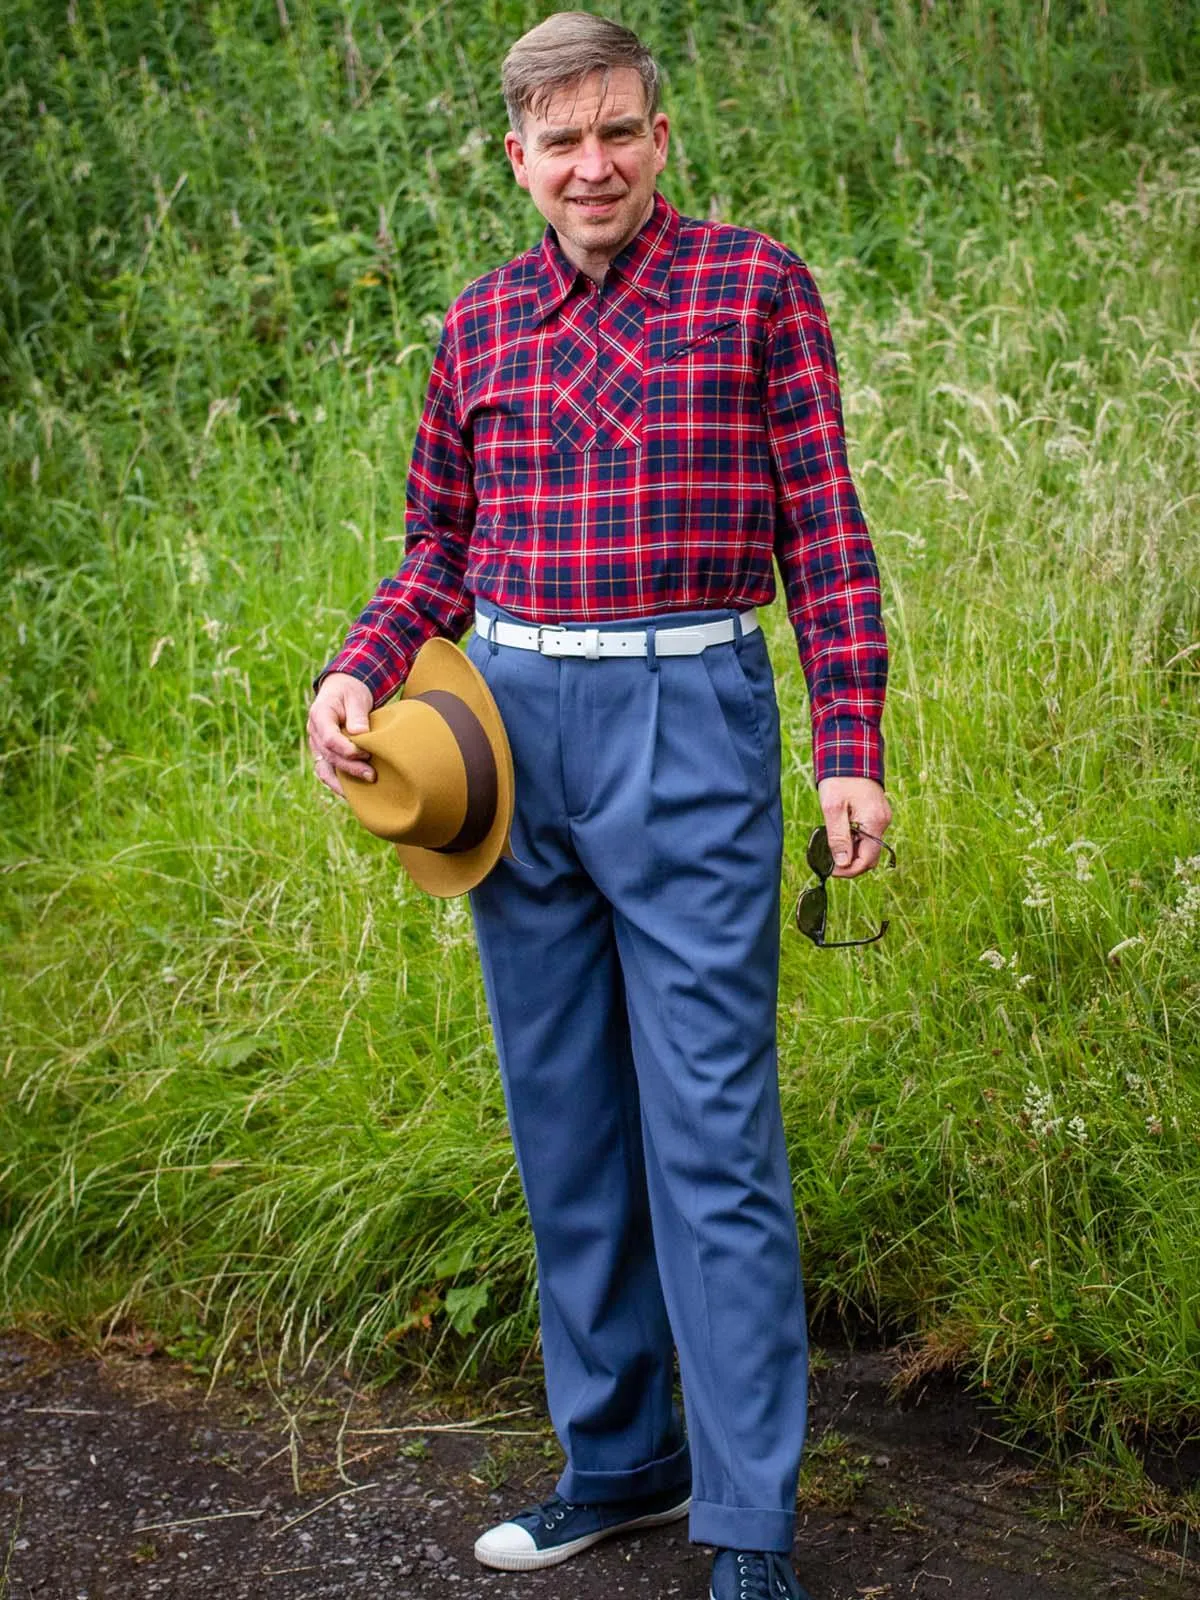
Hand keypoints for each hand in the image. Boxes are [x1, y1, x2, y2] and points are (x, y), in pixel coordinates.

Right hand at [307, 672, 375, 797]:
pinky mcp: (324, 753)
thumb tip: (361, 733)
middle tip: (372, 775)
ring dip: (341, 782)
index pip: (329, 738)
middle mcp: (314, 732)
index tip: (364, 754)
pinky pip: (327, 772)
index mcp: (319, 715)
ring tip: (358, 794)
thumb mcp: (356, 696)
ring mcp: (317, 745)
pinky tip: (351, 795)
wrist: (342, 690)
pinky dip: (337, 784)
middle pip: (329, 755)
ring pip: (324, 768)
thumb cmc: (351, 691)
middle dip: (350, 768)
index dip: (345, 749)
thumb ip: (357, 714)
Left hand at [817, 776, 891, 877]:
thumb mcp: (833, 809)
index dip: (848, 870)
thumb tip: (842, 863)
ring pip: (868, 846)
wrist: (850, 752)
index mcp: (875, 822)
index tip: (830, 870)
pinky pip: (868, 835)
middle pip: (870, 856)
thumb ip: (838, 837)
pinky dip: (854, 840)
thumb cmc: (839, 779)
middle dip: (850, 863)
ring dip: (851, 851)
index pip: (867, 860)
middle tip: (829, 860)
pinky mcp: (876, 813)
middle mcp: (883, 822)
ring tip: (831, 845)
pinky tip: (840, 833)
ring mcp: (881, 817)